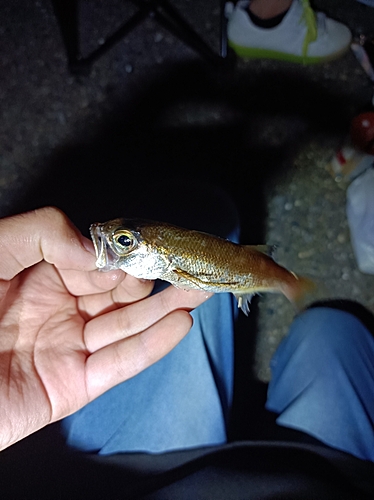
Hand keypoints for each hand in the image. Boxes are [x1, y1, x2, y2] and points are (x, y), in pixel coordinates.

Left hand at [0, 207, 209, 450]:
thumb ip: (41, 234)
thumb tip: (97, 250)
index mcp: (38, 273)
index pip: (95, 258)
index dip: (124, 251)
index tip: (152, 242)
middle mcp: (58, 307)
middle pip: (117, 291)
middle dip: (154, 278)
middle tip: (188, 264)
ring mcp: (66, 346)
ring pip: (126, 325)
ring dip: (166, 308)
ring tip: (201, 289)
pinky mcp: (70, 385)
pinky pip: (118, 364)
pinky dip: (151, 346)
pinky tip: (179, 324)